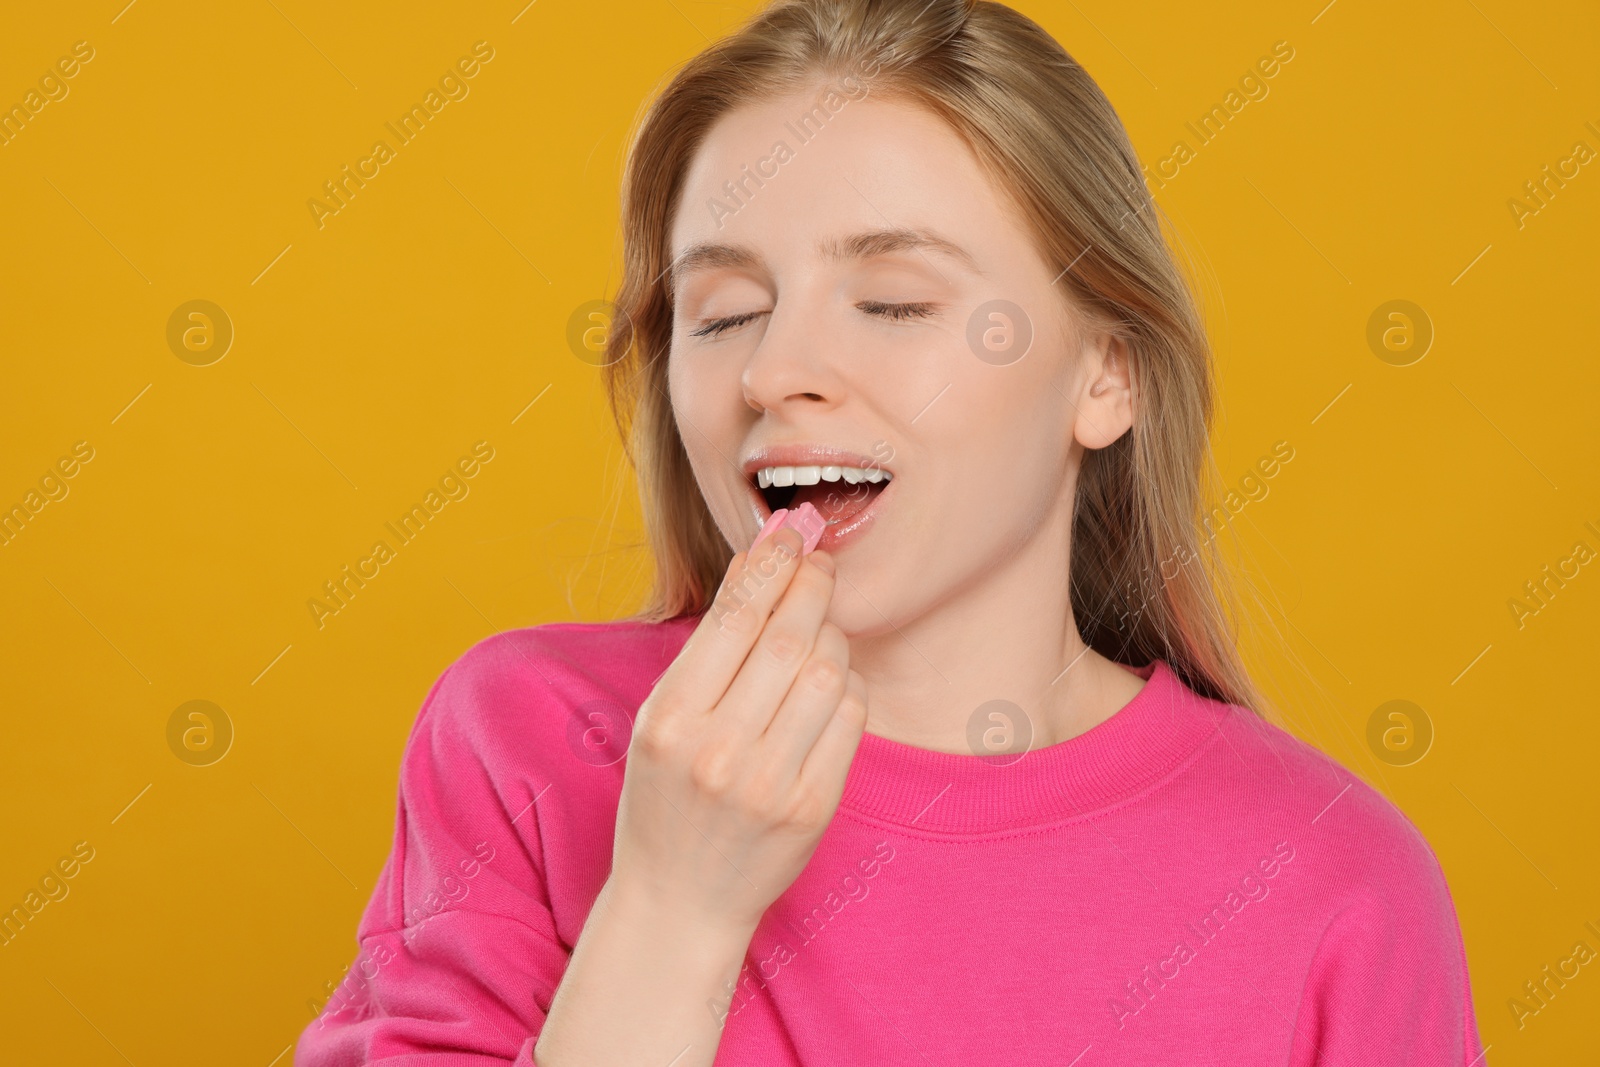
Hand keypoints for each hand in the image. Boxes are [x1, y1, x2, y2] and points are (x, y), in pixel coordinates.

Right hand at [609, 526, 868, 933]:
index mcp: (669, 721)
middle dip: (811, 586)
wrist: (680, 900)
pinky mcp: (813, 807)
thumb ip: (707, 654)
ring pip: (826, 672)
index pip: (732, 618)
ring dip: (832, 636)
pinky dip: (846, 687)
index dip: (769, 565)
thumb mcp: (659, 723)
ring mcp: (769, 783)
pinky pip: (849, 719)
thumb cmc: (665, 799)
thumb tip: (757, 565)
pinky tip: (830, 684)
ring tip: (820, 630)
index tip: (788, 533)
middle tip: (820, 562)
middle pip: (786, 637)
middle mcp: (717, 751)